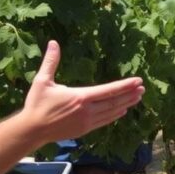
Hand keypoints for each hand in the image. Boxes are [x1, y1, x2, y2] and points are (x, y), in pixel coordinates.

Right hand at [22, 41, 144, 143]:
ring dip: (125, 104)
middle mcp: (87, 111)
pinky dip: (114, 115)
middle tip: (142, 88)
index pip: (109, 90)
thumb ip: (51, 62)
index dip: (125, 85)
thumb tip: (53, 42)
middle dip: (130, 94)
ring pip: (111, 112)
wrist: (32, 130)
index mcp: (80, 97)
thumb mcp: (42, 81)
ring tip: (137, 98)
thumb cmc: (36, 104)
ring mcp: (87, 122)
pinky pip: (104, 121)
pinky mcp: (84, 130)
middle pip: (114, 102)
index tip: (138, 81)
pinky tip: (121, 111)